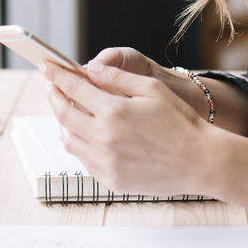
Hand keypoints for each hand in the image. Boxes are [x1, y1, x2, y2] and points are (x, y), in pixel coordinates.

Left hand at [42, 57, 213, 197]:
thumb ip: (118, 77)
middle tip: (53, 86)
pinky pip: (84, 160)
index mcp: (114, 111)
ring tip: (68, 110)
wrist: (200, 161)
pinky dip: (79, 144)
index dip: (57, 75)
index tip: (47, 67)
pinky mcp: (111, 180)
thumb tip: (92, 69)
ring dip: (63, 122)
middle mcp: (105, 138)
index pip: (73, 88)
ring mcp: (106, 162)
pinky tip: (86, 134)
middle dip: (54, 96)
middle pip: (64, 114)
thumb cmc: (181, 122)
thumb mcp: (152, 88)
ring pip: (69, 140)